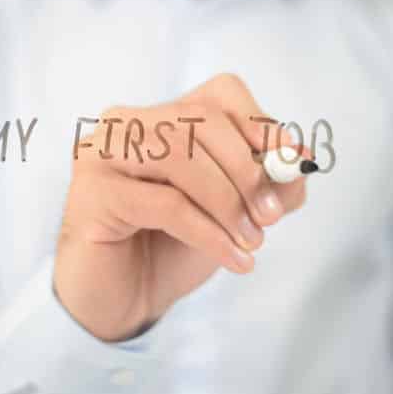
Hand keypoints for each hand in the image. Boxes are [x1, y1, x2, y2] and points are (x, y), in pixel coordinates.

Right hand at [53, 73, 309, 341]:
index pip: (219, 94)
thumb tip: (301, 159)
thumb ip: (268, 183)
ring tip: (251, 241)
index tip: (288, 161)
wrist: (126, 299)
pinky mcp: (91, 194)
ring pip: (178, 155)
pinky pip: (165, 203)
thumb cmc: (174, 247)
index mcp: (161, 117)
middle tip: (270, 215)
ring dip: (226, 201)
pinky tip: (233, 259)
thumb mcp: (234, 211)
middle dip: (245, 168)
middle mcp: (125, 124)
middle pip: (199, 119)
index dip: (259, 122)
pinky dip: (209, 232)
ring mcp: (100, 154)